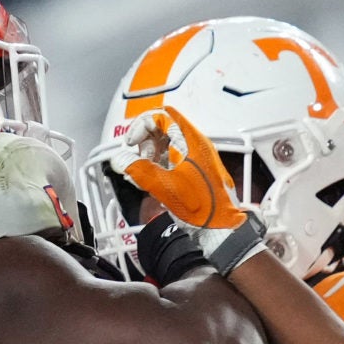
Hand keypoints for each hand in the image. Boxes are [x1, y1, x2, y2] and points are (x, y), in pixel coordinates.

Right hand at [116, 108, 243, 230]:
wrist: (223, 228)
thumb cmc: (204, 207)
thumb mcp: (166, 186)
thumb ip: (140, 170)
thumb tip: (121, 160)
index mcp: (193, 141)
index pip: (164, 116)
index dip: (143, 125)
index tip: (131, 142)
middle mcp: (196, 145)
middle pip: (164, 127)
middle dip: (145, 140)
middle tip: (137, 158)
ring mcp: (196, 157)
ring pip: (167, 142)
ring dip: (150, 153)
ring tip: (142, 171)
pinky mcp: (195, 170)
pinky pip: (172, 157)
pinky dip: (158, 163)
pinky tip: (151, 179)